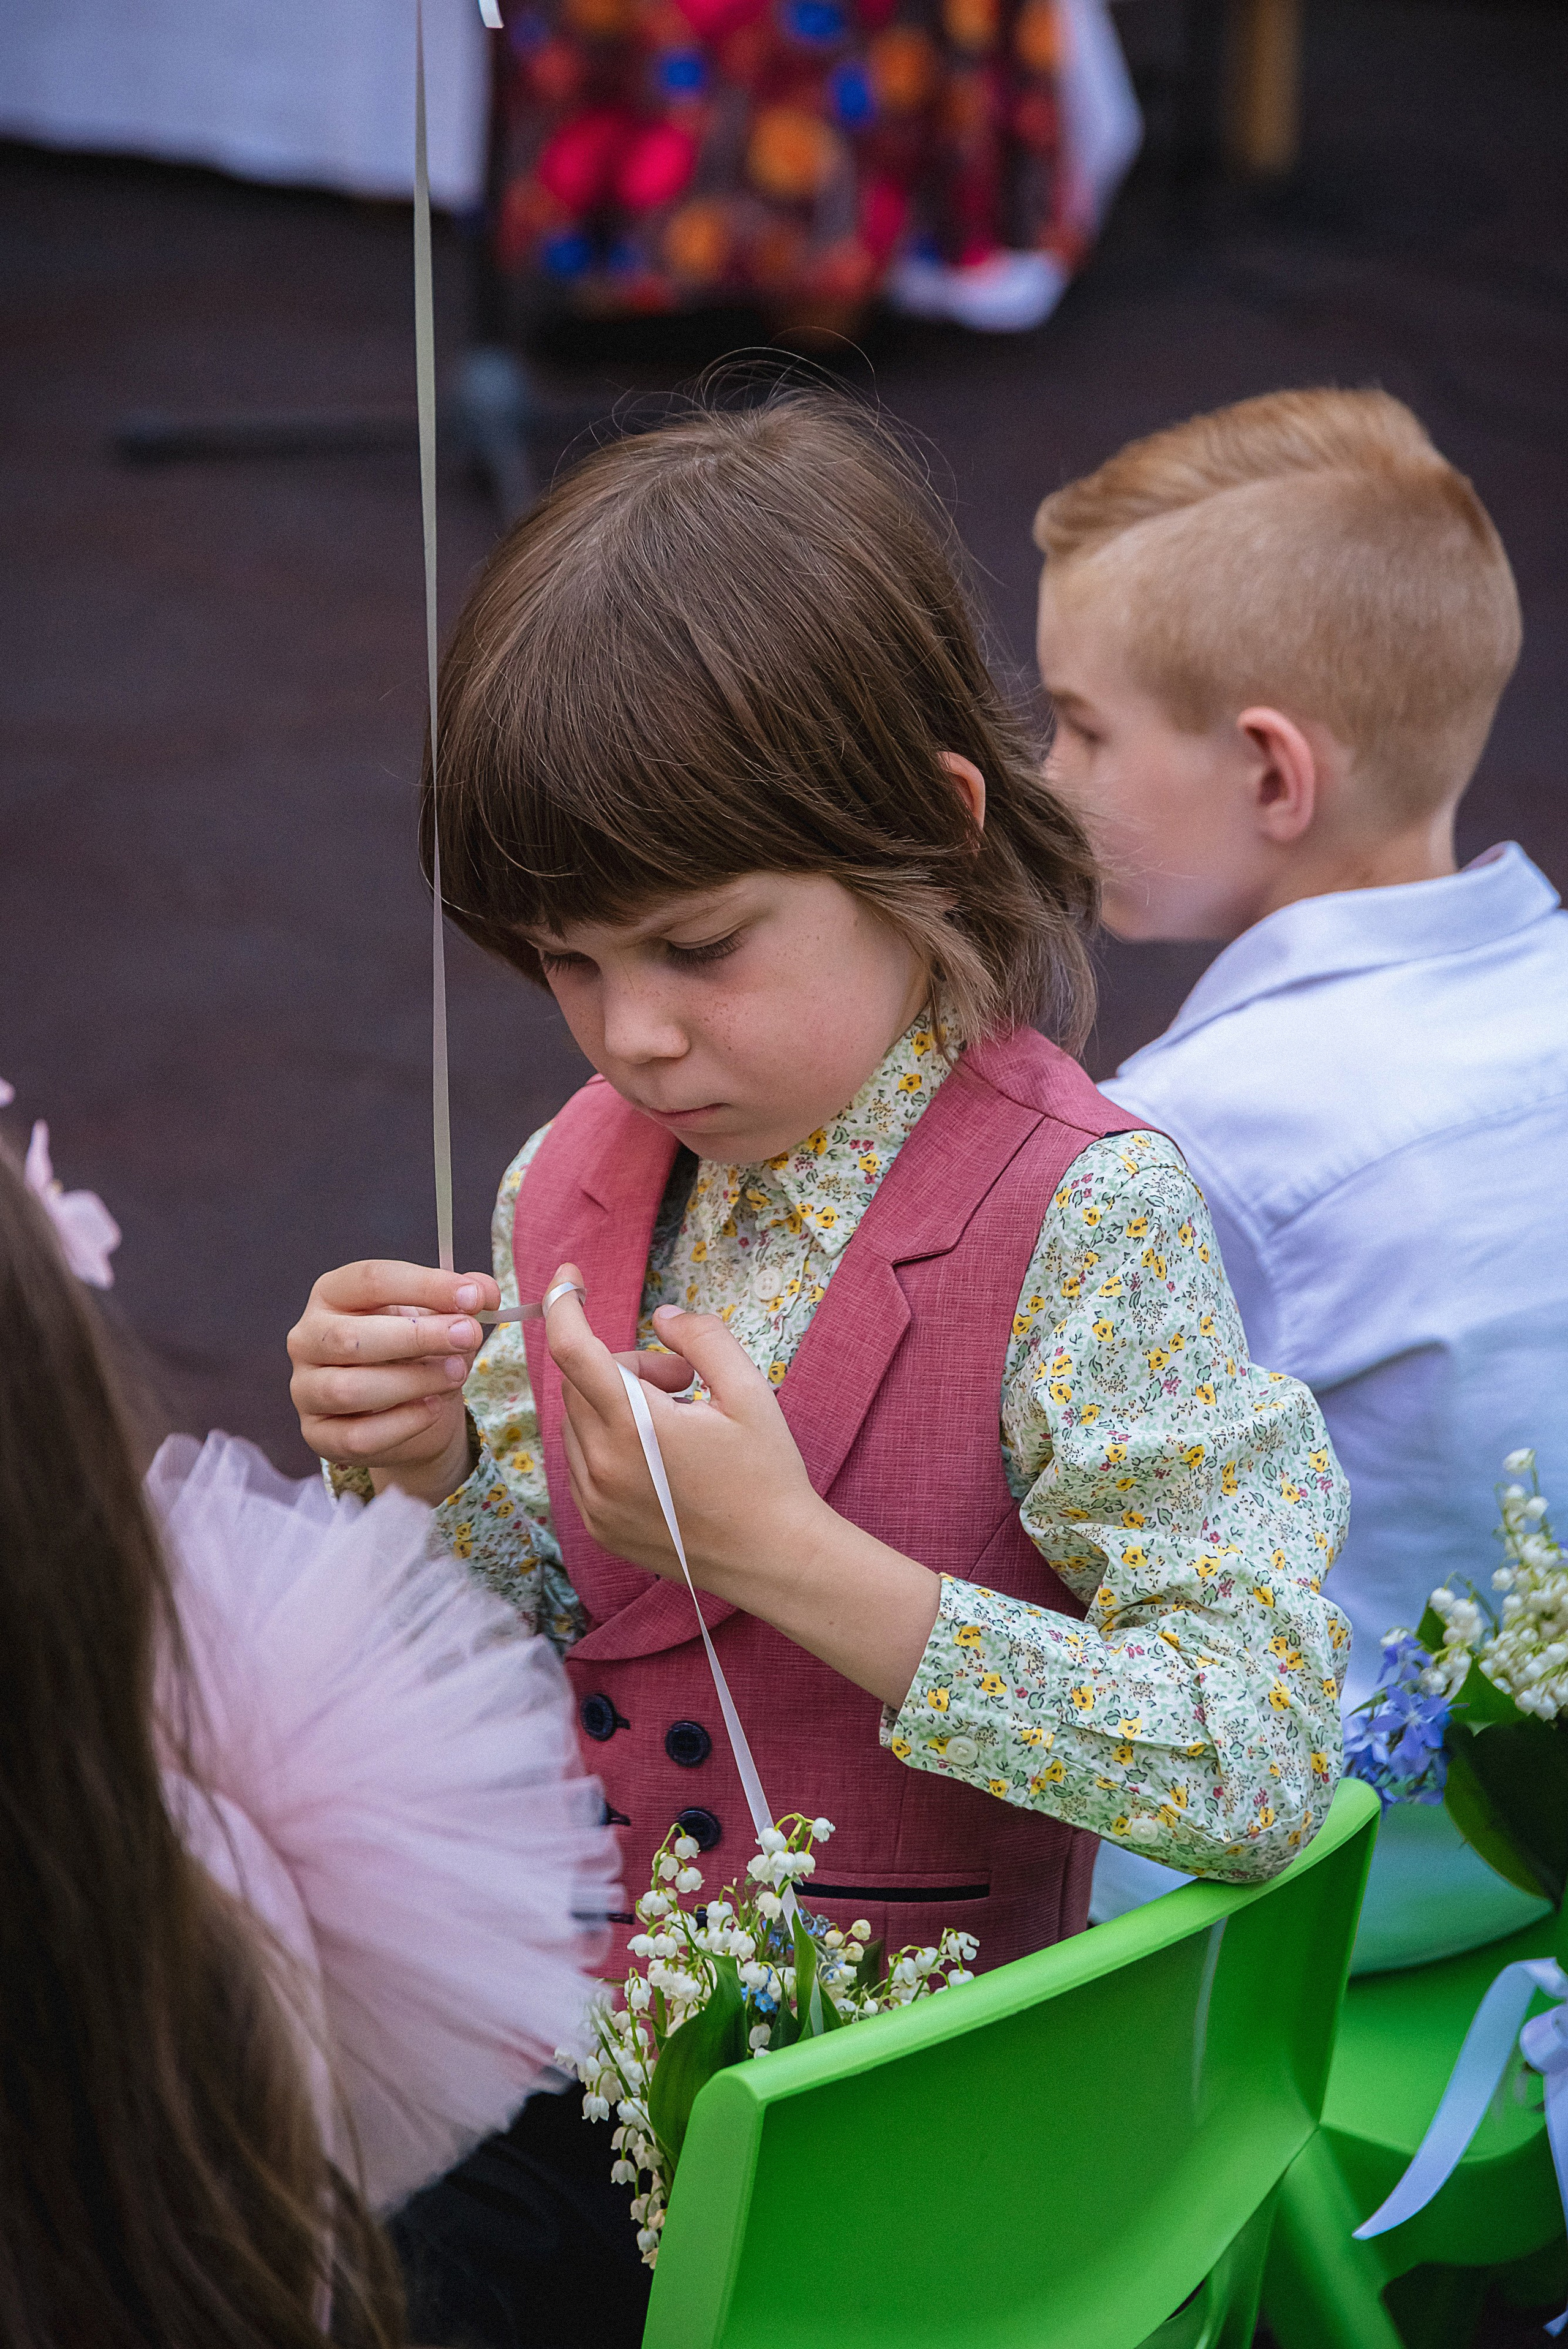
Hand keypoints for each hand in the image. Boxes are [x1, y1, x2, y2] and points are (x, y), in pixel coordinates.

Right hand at [288, 1259, 499, 1504]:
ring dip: (412, 1382)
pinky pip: (356, 1435)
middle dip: (418, 1337)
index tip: (473, 1298)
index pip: (370, 1280)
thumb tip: (484, 1292)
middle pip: (351, 1338)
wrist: (412, 1411)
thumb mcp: (443, 1316)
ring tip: (457, 1374)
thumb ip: (464, 1299)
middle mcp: (307, 1338)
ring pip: (348, 1390)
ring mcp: (305, 1389)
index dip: (425, 1286)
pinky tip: (433, 1408)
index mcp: (333, 1294)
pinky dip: (402, 1424)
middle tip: (467, 1337)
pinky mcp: (317, 1434)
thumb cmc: (419, 1351)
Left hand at [544, 1263, 823, 1592]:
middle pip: (581, 1382)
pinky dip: (609, 1440)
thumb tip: (662, 1317)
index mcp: (634, 1428)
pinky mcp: (596, 1524)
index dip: (562, 1304)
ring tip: (678, 1424)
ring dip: (615, 1405)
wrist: (775, 1559)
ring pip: (579, 1421)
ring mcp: (593, 1502)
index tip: (570, 1278)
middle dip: (625, 1366)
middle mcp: (600, 1466)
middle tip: (683, 1381)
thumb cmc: (767, 1474)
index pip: (572, 1350)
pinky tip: (660, 1457)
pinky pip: (582, 1460)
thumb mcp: (749, 1392)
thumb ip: (702, 1339)